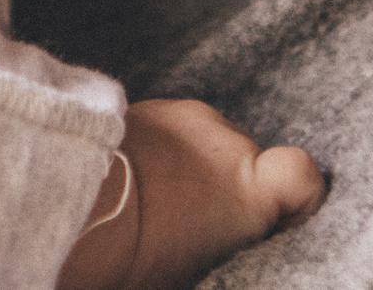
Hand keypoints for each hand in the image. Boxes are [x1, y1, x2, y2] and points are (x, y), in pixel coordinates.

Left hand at [56, 99, 323, 289]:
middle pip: (246, 160)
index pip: (303, 177)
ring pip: (205, 141)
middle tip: (189, 221)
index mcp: (248, 195)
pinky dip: (158, 149)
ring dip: (189, 164)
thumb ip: (221, 242)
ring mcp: (186, 117)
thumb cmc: (131, 256)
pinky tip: (131, 178)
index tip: (280, 217)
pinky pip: (169, 129)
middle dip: (225, 184)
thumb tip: (212, 239)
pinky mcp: (147, 104)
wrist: (69, 205)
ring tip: (152, 200)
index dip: (300, 195)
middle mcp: (227, 144)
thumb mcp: (191, 269)